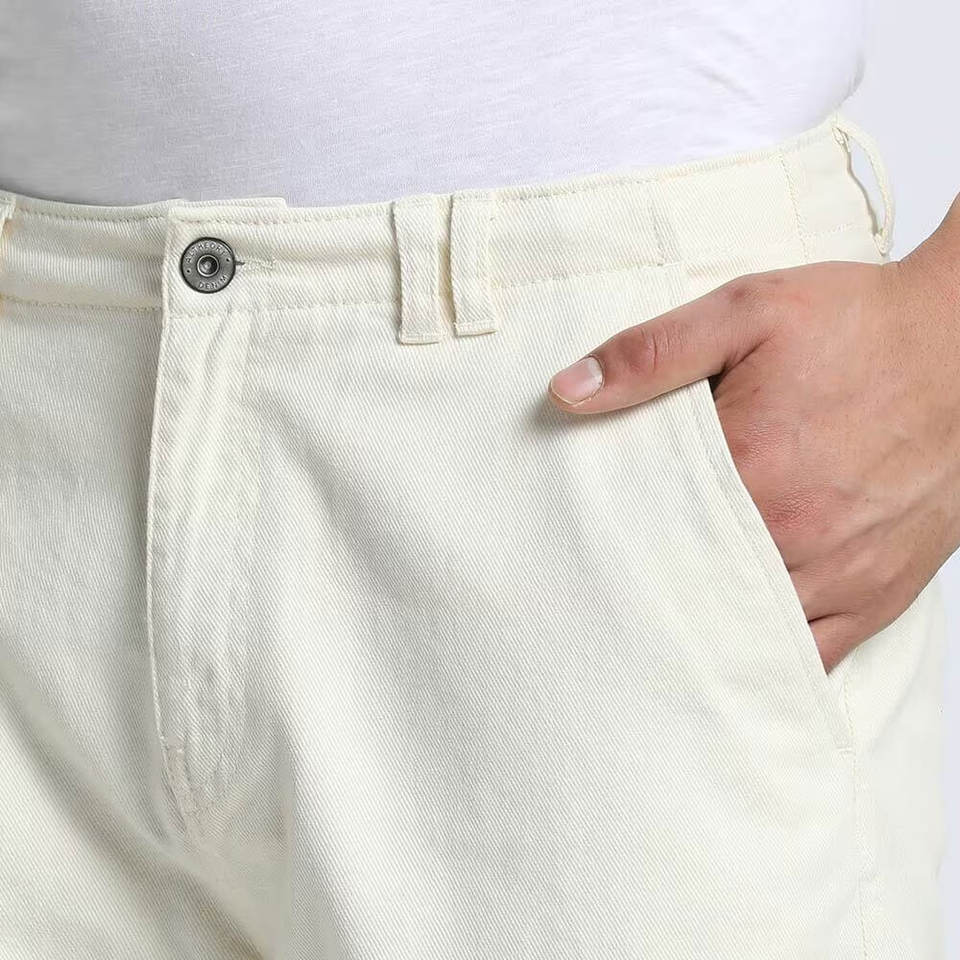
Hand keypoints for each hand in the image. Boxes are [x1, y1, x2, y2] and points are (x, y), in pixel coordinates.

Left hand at [547, 196, 959, 670]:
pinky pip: (809, 658)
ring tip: (654, 630)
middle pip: (687, 596)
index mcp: (748, 470)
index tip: (573, 553)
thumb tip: (568, 391)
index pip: (643, 536)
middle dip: (642, 600)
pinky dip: (763, 659)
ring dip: (697, 637)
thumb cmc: (858, 328)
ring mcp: (840, 575)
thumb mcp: (746, 312)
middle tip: (600, 601)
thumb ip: (652, 354)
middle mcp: (793, 536)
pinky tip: (730, 650)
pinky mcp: (877, 595)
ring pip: (744, 637)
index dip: (602, 548)